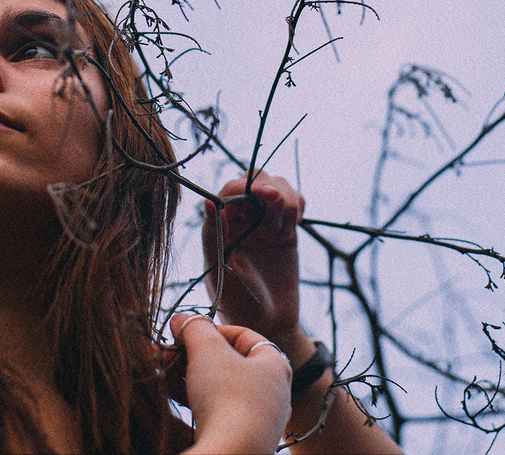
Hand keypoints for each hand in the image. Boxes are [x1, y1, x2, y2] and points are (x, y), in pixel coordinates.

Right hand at [170, 313, 291, 453]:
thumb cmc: (228, 397)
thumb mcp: (208, 350)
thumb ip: (194, 328)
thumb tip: (181, 319)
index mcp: (274, 365)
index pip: (243, 335)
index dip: (211, 329)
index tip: (185, 331)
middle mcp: (271, 392)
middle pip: (227, 362)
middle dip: (192, 354)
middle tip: (165, 351)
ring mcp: (256, 418)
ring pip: (218, 388)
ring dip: (186, 376)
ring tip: (159, 369)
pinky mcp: (239, 438)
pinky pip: (214, 411)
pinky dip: (192, 399)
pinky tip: (166, 392)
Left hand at [203, 171, 303, 342]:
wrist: (269, 324)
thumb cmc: (239, 305)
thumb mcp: (223, 275)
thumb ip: (216, 239)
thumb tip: (206, 202)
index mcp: (219, 227)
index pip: (228, 192)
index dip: (244, 188)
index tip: (261, 196)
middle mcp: (240, 219)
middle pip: (254, 180)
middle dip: (269, 187)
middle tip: (277, 204)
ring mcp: (264, 221)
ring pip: (276, 186)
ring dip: (286, 198)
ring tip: (284, 227)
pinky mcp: (285, 227)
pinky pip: (294, 200)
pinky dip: (298, 204)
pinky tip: (294, 224)